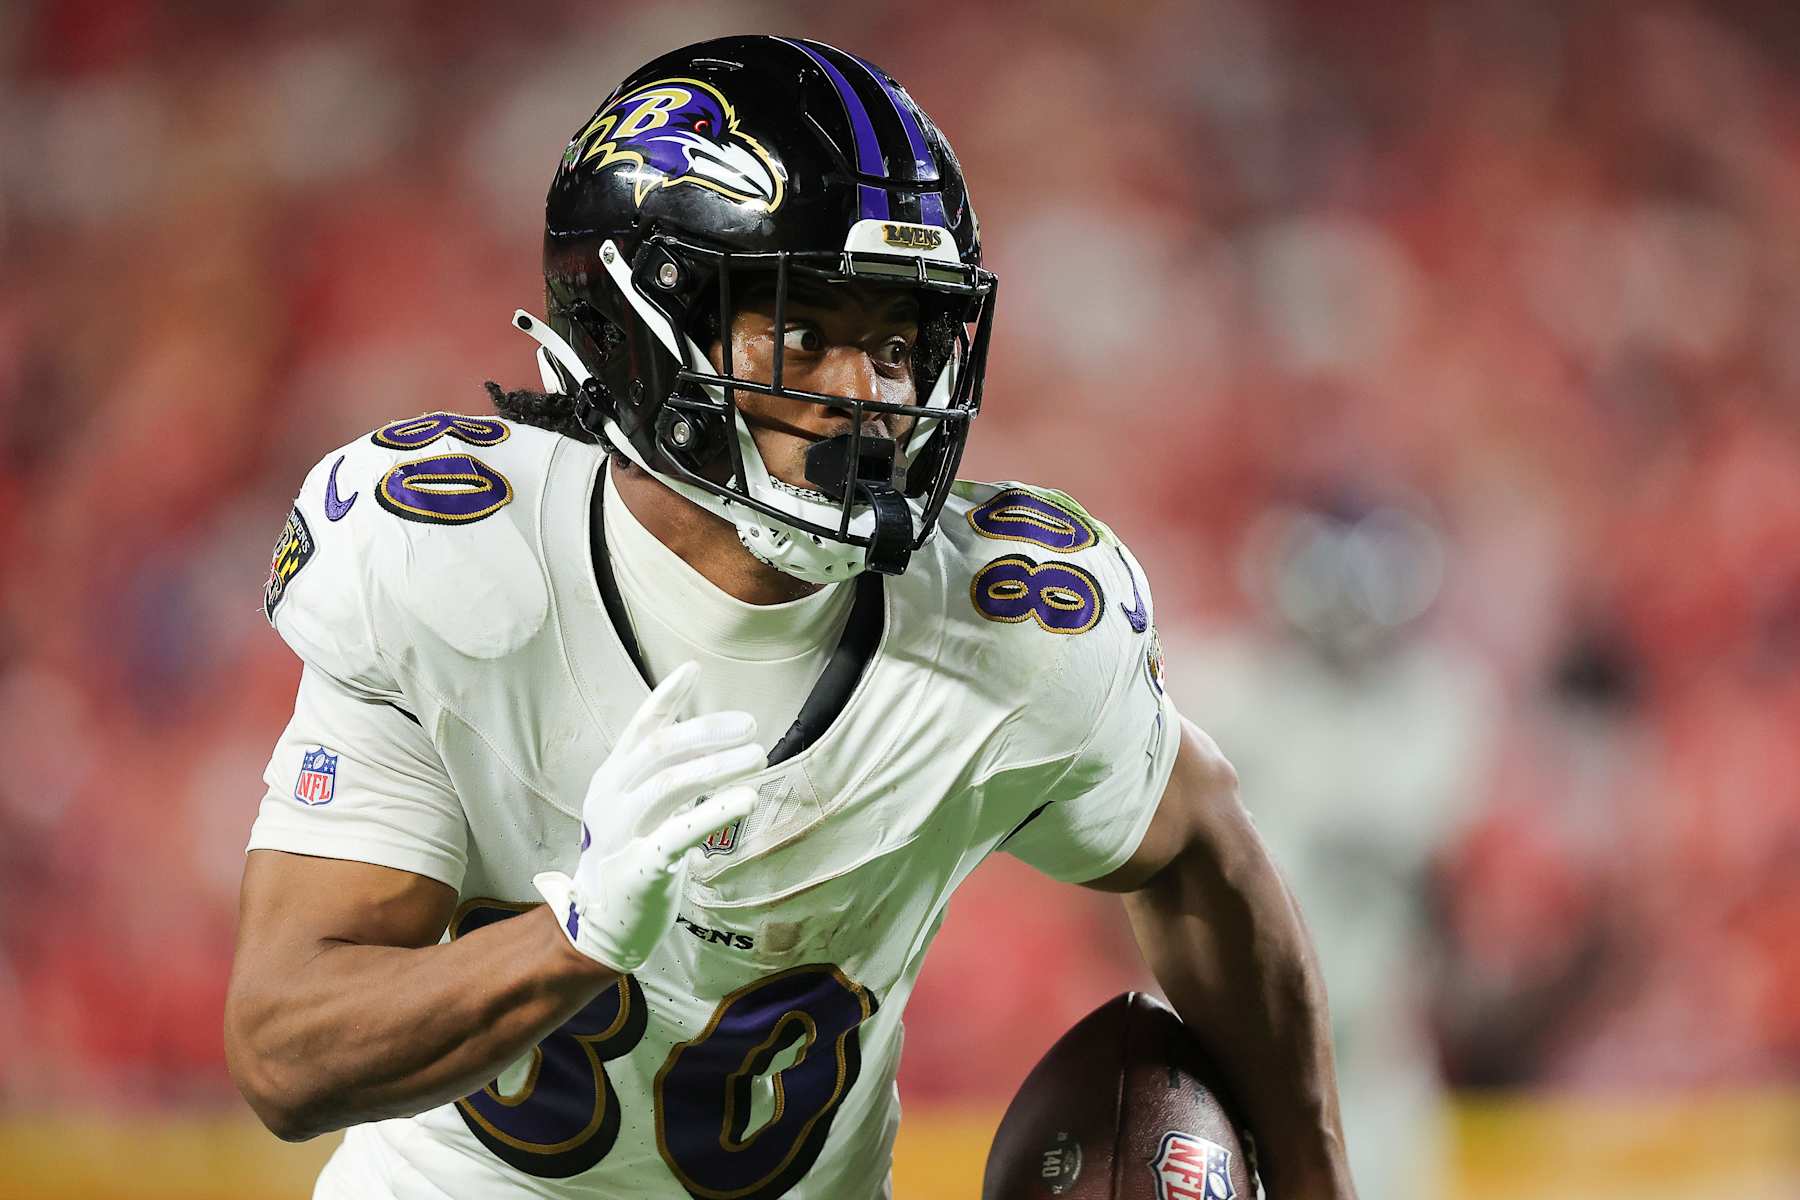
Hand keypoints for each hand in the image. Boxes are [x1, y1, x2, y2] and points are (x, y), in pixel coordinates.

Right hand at [534, 662, 763, 972]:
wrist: (601, 926)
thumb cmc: (631, 859)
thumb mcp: (641, 808)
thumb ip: (665, 773)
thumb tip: (706, 737)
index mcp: (611, 779)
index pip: (639, 727)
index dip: (667, 696)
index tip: (694, 669)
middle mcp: (612, 798)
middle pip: (661, 748)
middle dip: (709, 731)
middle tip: (751, 725)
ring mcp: (622, 832)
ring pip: (672, 782)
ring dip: (720, 765)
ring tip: (759, 755)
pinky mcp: (641, 866)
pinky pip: (679, 831)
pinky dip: (716, 811)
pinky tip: (747, 798)